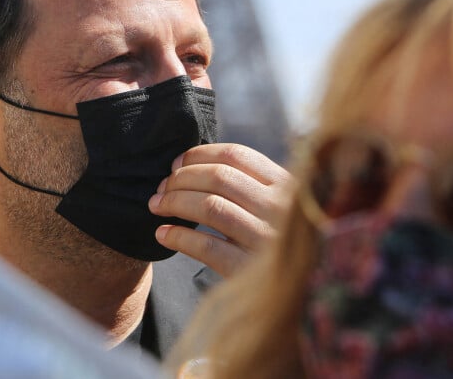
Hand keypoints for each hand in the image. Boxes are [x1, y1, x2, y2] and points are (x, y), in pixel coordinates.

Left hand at [148, 143, 293, 276]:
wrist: (295, 297)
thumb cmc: (279, 242)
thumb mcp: (280, 207)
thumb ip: (253, 184)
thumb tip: (193, 165)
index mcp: (288, 186)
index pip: (237, 155)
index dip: (199, 155)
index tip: (176, 163)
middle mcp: (281, 209)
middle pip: (219, 177)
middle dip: (182, 178)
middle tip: (162, 186)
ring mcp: (267, 240)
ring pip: (210, 207)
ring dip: (175, 202)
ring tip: (157, 206)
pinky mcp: (250, 271)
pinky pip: (206, 247)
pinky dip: (179, 237)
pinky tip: (163, 235)